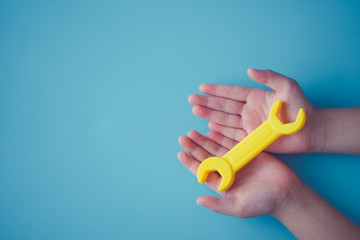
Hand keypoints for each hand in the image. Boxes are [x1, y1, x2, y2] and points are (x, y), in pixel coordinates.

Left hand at [177, 130, 301, 217]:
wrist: (286, 194)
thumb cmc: (262, 203)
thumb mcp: (238, 207)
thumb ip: (218, 204)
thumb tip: (198, 201)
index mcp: (223, 184)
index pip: (202, 171)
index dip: (191, 162)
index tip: (180, 153)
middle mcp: (228, 172)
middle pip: (207, 157)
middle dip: (195, 147)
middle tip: (184, 137)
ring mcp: (238, 161)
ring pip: (218, 148)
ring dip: (206, 140)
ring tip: (194, 132)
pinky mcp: (248, 153)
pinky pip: (233, 142)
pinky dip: (223, 136)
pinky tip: (213, 129)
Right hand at [188, 68, 319, 152]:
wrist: (310, 130)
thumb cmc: (301, 107)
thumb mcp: (287, 86)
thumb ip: (269, 77)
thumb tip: (249, 70)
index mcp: (255, 97)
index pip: (232, 93)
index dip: (217, 90)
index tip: (202, 87)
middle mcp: (249, 111)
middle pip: (224, 106)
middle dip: (207, 102)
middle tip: (191, 99)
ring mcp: (249, 125)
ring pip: (225, 119)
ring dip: (210, 115)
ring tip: (195, 110)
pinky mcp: (252, 139)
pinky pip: (232, 134)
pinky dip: (220, 131)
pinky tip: (209, 126)